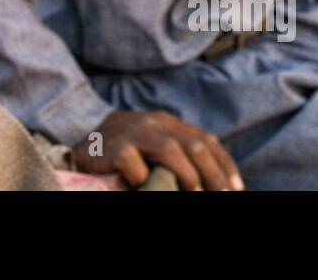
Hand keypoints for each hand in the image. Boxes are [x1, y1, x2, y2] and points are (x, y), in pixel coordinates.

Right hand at [73, 110, 243, 190]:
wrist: (80, 149)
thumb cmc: (122, 155)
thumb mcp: (153, 150)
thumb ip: (177, 156)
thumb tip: (211, 183)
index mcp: (165, 121)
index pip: (204, 140)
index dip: (224, 165)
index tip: (237, 189)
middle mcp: (151, 121)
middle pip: (194, 145)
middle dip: (213, 174)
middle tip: (220, 196)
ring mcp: (131, 131)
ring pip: (170, 150)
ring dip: (187, 176)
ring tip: (194, 195)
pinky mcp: (112, 146)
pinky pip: (135, 165)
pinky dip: (144, 181)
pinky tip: (143, 189)